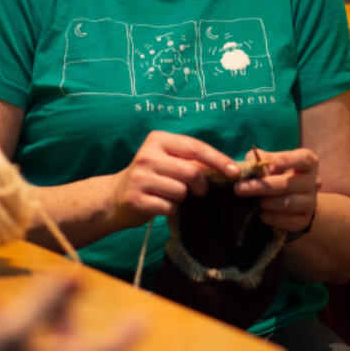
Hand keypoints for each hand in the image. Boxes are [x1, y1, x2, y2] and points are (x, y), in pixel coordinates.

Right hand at [0, 274, 141, 350]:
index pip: (104, 349)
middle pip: (63, 336)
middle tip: (36, 294)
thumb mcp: (13, 329)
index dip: (124, 333)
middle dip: (48, 310)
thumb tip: (77, 277)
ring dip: (15, 318)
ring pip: (31, 338)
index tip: (142, 317)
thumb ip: (45, 301)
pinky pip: (7, 348)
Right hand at [109, 131, 239, 226]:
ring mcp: (140, 177)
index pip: (195, 147)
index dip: (218, 159)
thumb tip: (227, 167)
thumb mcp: (167, 160)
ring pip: (181, 191)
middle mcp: (147, 155)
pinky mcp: (136, 199)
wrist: (115, 197)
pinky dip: (170, 210)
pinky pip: (168, 207)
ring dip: (181, 198)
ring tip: (169, 195)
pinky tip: (159, 205)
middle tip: (200, 191)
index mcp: (157, 140)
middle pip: (190, 171)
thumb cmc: (151, 177)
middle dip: (201, 184)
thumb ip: (191, 160)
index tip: (234, 171)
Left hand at [233, 148, 320, 233]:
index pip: (304, 159)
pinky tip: (262, 214)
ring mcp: (311, 201)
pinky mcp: (305, 219)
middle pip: (289, 184)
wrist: (288, 196)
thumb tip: (250, 164)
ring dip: (267, 203)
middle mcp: (313, 181)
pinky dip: (272, 218)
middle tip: (239, 188)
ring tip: (256, 202)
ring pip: (289, 204)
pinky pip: (289, 221)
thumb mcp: (268, 161)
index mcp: (308, 162)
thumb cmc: (275, 172)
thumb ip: (259, 159)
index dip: (288, 161)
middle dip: (262, 187)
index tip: (270, 164)